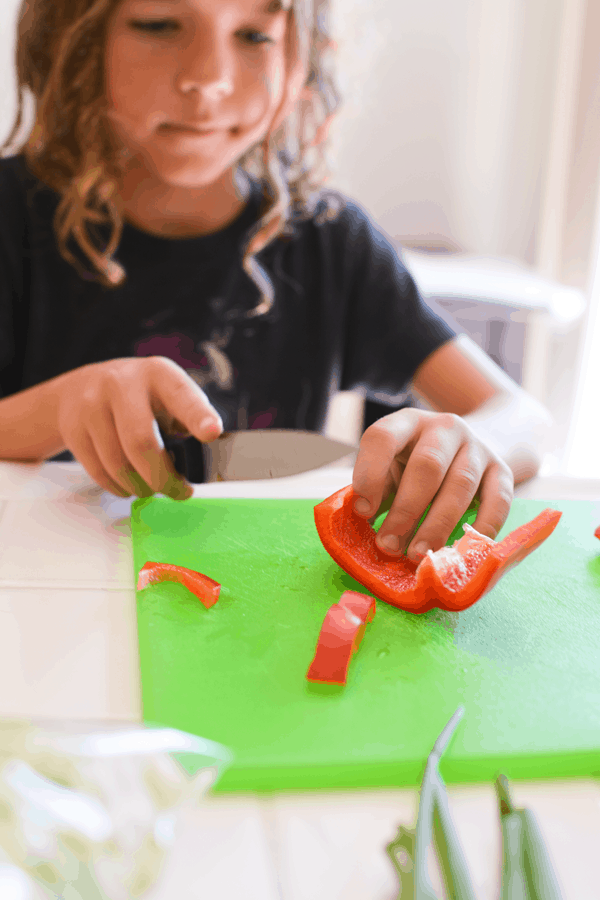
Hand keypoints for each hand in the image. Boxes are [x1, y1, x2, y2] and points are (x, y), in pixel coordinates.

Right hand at [55, 356, 222, 498]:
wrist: (80, 388)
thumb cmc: (139, 397)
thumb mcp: (167, 395)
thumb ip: (188, 421)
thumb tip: (205, 465)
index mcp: (158, 374)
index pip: (182, 396)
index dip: (198, 416)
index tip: (212, 433)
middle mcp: (122, 383)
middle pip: (142, 442)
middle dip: (163, 478)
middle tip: (179, 492)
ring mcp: (91, 404)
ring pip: (118, 464)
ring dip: (141, 487)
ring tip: (152, 488)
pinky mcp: (72, 427)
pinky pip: (99, 472)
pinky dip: (119, 487)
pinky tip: (129, 484)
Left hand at [351, 409, 513, 562]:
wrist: (469, 446)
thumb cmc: (415, 464)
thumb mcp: (391, 466)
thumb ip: (377, 489)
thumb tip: (362, 525)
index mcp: (406, 422)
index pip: (383, 437)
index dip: (369, 474)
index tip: (362, 512)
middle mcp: (444, 427)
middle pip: (427, 465)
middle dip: (406, 509)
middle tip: (389, 545)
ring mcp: (477, 446)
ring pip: (461, 485)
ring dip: (437, 525)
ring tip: (417, 554)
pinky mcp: (503, 470)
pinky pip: (498, 500)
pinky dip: (481, 528)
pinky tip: (461, 550)